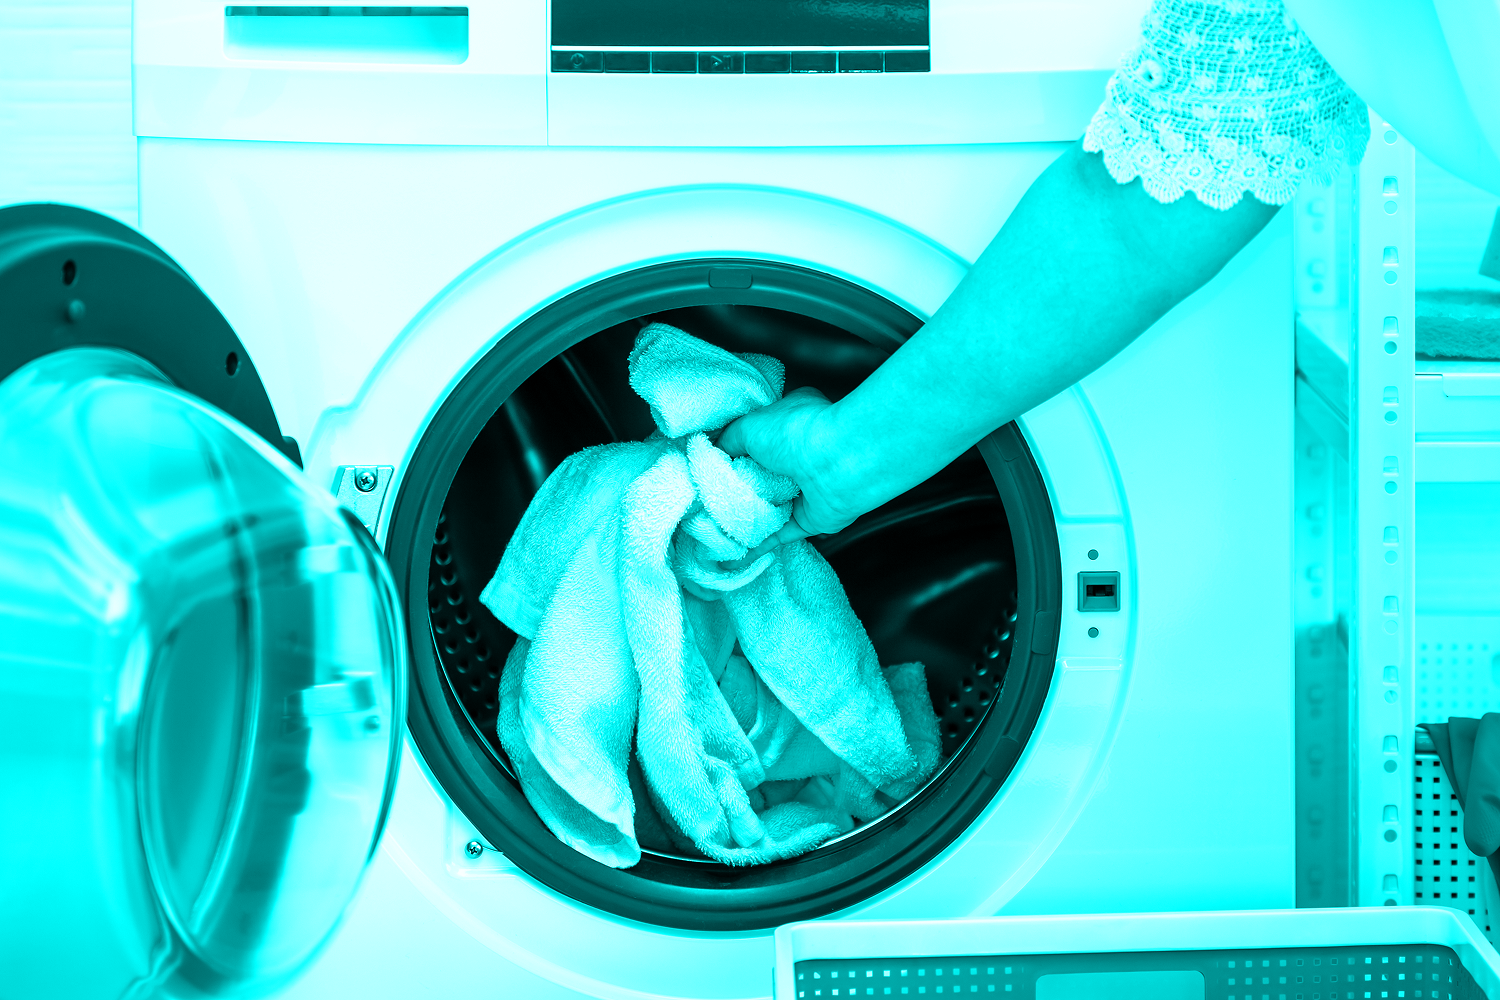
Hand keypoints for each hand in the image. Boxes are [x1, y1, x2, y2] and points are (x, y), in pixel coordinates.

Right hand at [716, 387, 862, 556]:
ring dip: (743, 518)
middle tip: (703, 501)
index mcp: (789, 424)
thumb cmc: (797, 433)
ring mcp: (805, 489)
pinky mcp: (809, 519)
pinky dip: (756, 546)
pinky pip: (777, 535)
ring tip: (712, 529)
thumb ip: (727, 440)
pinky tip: (734, 554)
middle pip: (759, 477)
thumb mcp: (748, 426)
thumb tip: (713, 454)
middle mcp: (799, 456)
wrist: (836, 463)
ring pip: (767, 507)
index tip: (707, 470)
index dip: (731, 455)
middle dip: (734, 489)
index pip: (755, 441)